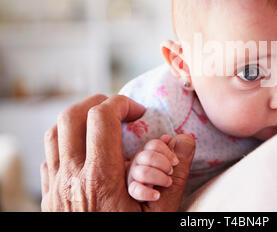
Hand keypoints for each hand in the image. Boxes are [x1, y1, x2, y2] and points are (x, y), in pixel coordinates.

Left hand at [40, 94, 195, 211]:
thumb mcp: (159, 216)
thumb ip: (175, 176)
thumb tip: (185, 140)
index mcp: (100, 179)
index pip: (102, 118)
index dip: (123, 104)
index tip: (140, 114)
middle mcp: (71, 177)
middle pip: (72, 116)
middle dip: (99, 103)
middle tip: (121, 112)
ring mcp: (55, 185)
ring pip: (55, 132)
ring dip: (79, 119)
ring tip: (103, 125)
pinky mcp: (49, 194)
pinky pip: (49, 154)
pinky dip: (66, 140)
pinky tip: (87, 151)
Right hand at [127, 135, 179, 201]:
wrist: (162, 217)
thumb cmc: (168, 202)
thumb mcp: (179, 176)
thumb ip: (180, 155)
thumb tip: (180, 136)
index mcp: (149, 162)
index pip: (152, 145)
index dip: (166, 149)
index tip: (175, 162)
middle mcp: (137, 170)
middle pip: (144, 154)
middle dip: (162, 163)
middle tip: (170, 173)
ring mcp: (132, 183)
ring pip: (139, 170)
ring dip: (158, 177)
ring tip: (166, 185)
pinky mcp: (129, 197)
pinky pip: (134, 189)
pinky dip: (148, 192)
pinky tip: (157, 195)